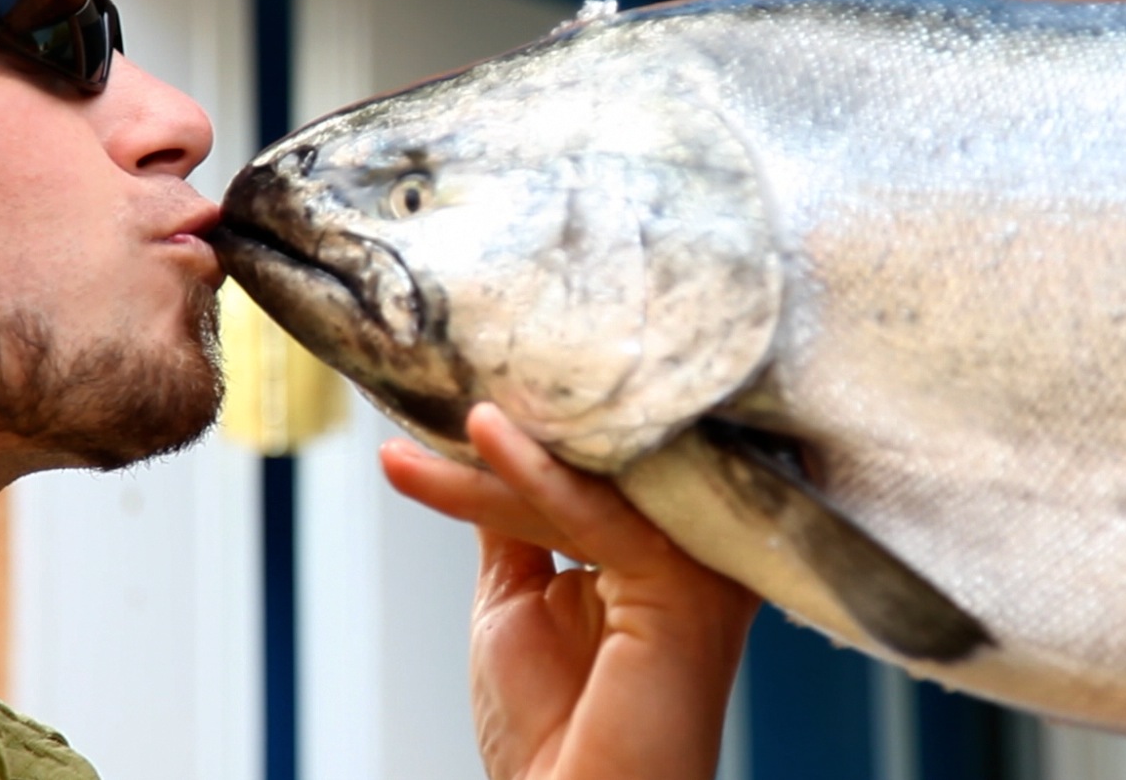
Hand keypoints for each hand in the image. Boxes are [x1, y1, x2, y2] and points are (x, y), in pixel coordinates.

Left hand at [381, 404, 759, 779]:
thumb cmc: (554, 734)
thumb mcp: (519, 596)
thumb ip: (519, 515)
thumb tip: (491, 432)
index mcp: (677, 545)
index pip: (600, 465)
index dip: (529, 430)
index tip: (450, 396)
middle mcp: (704, 548)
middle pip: (597, 467)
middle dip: (515, 427)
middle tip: (435, 392)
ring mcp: (703, 566)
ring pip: (589, 484)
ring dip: (493, 461)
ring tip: (421, 436)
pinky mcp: (684, 589)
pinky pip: (598, 514)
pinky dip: (532, 472)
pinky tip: (480, 438)